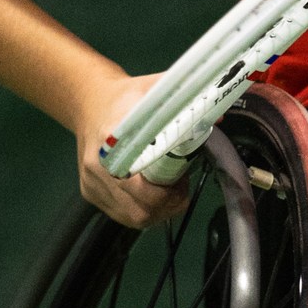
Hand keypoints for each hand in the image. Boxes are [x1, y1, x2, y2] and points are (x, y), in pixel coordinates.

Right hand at [75, 74, 191, 229]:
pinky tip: (153, 197)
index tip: (182, 179)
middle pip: (139, 206)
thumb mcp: (152, 91)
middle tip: (182, 187)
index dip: (165, 189)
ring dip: (159, 211)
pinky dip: (144, 212)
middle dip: (168, 203)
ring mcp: (91, 183)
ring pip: (133, 217)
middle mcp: (97, 166)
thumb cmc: (124, 99)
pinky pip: (122, 215)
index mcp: (110, 139)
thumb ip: (183, 102)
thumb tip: (218, 117)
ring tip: (170, 191)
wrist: (88, 103)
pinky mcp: (90, 193)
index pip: (138, 179)